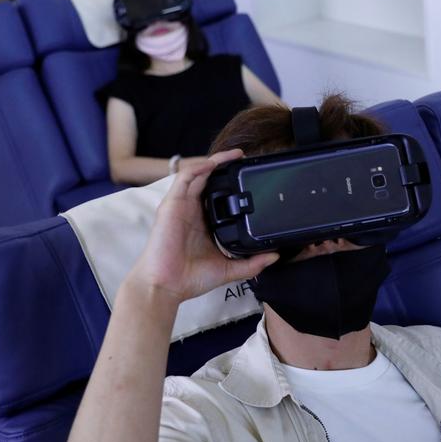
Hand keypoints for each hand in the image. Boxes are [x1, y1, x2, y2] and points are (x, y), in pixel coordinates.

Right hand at [124, 149, 278, 304]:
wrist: (166, 286)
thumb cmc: (190, 279)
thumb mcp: (229, 269)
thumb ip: (252, 263)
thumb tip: (275, 257)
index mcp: (203, 223)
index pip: (217, 196)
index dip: (231, 185)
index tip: (250, 179)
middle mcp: (191, 211)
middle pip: (207, 180)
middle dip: (225, 166)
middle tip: (244, 159)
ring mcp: (180, 206)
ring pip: (197, 174)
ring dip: (215, 161)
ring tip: (234, 155)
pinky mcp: (171, 205)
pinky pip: (184, 178)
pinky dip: (198, 168)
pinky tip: (213, 164)